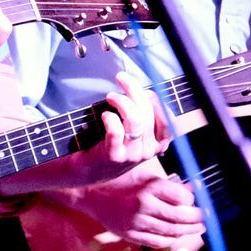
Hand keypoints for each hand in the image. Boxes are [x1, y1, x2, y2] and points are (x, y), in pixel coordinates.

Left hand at [28, 73, 170, 191]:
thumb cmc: (106, 146)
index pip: (166, 117)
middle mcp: (147, 150)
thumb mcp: (129, 132)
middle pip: (147, 112)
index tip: (140, 88)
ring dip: (122, 102)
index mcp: (155, 144)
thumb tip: (140, 91)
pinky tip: (104, 115)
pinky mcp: (114, 156)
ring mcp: (132, 155)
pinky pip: (117, 132)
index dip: (154, 99)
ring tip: (110, 96)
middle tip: (121, 79)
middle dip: (134, 90)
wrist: (84, 172)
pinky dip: (110, 119)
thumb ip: (139, 114)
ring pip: (136, 120)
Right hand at [79, 164, 203, 250]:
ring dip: (188, 231)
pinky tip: (176, 235)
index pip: (182, 197)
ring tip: (197, 228)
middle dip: (197, 219)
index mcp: (148, 188)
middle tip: (206, 219)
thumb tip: (193, 189)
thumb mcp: (143, 173)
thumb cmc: (117, 181)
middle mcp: (143, 206)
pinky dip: (170, 239)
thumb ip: (168, 183)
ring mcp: (136, 223)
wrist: (90, 194)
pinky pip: (157, 241)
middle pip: (180, 217)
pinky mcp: (130, 234)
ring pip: (170, 231)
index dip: (192, 200)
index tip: (195, 200)